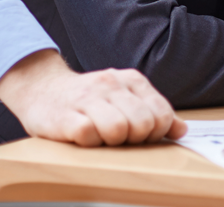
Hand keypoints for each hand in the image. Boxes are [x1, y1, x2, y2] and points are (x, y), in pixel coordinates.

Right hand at [0, 49, 186, 145]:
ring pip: (118, 130)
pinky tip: (82, 137)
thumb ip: (154, 112)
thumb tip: (181, 130)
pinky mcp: (64, 116)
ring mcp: (87, 98)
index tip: (141, 136)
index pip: (160, 114)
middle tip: (118, 138)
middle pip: (142, 124)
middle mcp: (111, 84)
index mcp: (131, 80)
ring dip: (111, 142)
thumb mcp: (125, 99)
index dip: (156, 134)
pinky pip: (87, 135)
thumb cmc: (90, 101)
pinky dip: (88, 143)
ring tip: (100, 137)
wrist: (42, 89)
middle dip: (134, 139)